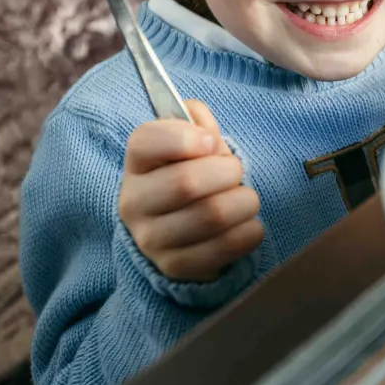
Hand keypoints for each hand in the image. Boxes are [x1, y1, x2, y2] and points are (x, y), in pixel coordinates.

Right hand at [118, 100, 263, 282]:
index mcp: (137, 163)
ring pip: (212, 215)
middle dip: (228, 171)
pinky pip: (227, 246)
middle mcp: (134, 202)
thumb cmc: (192, 174)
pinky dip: (250, 231)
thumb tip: (197, 118)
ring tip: (245, 199)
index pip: (146, 140)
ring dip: (245, 202)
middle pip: (187, 182)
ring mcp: (151, 239)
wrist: (182, 231)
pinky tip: (246, 224)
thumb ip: (197, 123)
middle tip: (235, 172)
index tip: (210, 142)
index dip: (185, 137)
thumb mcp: (192, 143)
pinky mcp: (176, 267)